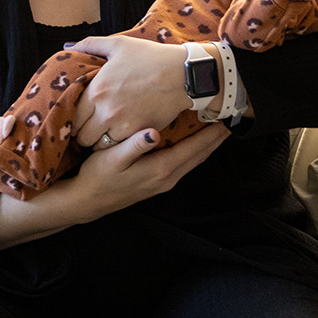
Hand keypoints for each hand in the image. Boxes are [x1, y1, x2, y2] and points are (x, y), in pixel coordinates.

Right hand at [0, 123, 231, 247]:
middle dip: (216, 136)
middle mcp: (168, 177)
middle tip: (230, 115)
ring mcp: (165, 181)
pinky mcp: (159, 181)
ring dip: (208, 143)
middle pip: (201, 154)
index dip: (212, 132)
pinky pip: (185, 161)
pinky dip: (195, 149)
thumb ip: (133, 146)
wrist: (87, 202)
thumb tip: (152, 133)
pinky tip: (195, 137)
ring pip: (194, 158)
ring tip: (218, 123)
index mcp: (161, 169)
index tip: (226, 115)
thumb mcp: (111, 160)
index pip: (195, 148)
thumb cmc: (97, 178)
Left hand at [68, 35, 190, 146]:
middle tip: (89, 131)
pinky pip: (118, 148)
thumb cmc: (150, 57)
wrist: (182, 73)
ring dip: (98, 142)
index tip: (79, 121)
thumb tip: (68, 47)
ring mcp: (122, 124)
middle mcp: (105, 110)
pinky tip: (119, 139)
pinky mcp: (138, 133)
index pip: (73, 117)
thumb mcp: (118, 44)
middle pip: (82, 135)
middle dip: (84, 134)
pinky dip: (116, 146)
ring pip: (98, 145)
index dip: (73, 121)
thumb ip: (90, 45)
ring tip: (103, 136)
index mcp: (97, 90)